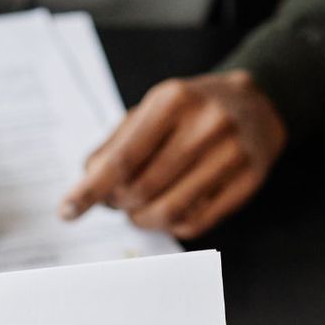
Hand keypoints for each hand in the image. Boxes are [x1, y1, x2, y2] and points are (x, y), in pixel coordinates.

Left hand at [60, 71, 284, 239]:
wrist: (257, 103)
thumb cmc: (193, 110)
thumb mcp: (152, 110)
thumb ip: (116, 144)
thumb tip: (88, 181)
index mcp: (174, 100)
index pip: (122, 159)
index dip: (91, 190)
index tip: (68, 211)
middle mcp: (206, 124)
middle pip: (142, 189)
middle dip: (119, 204)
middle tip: (116, 201)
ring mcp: (232, 153)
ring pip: (169, 211)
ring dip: (143, 219)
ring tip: (140, 210)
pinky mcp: (249, 180)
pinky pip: (198, 222)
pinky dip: (172, 224)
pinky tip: (169, 211)